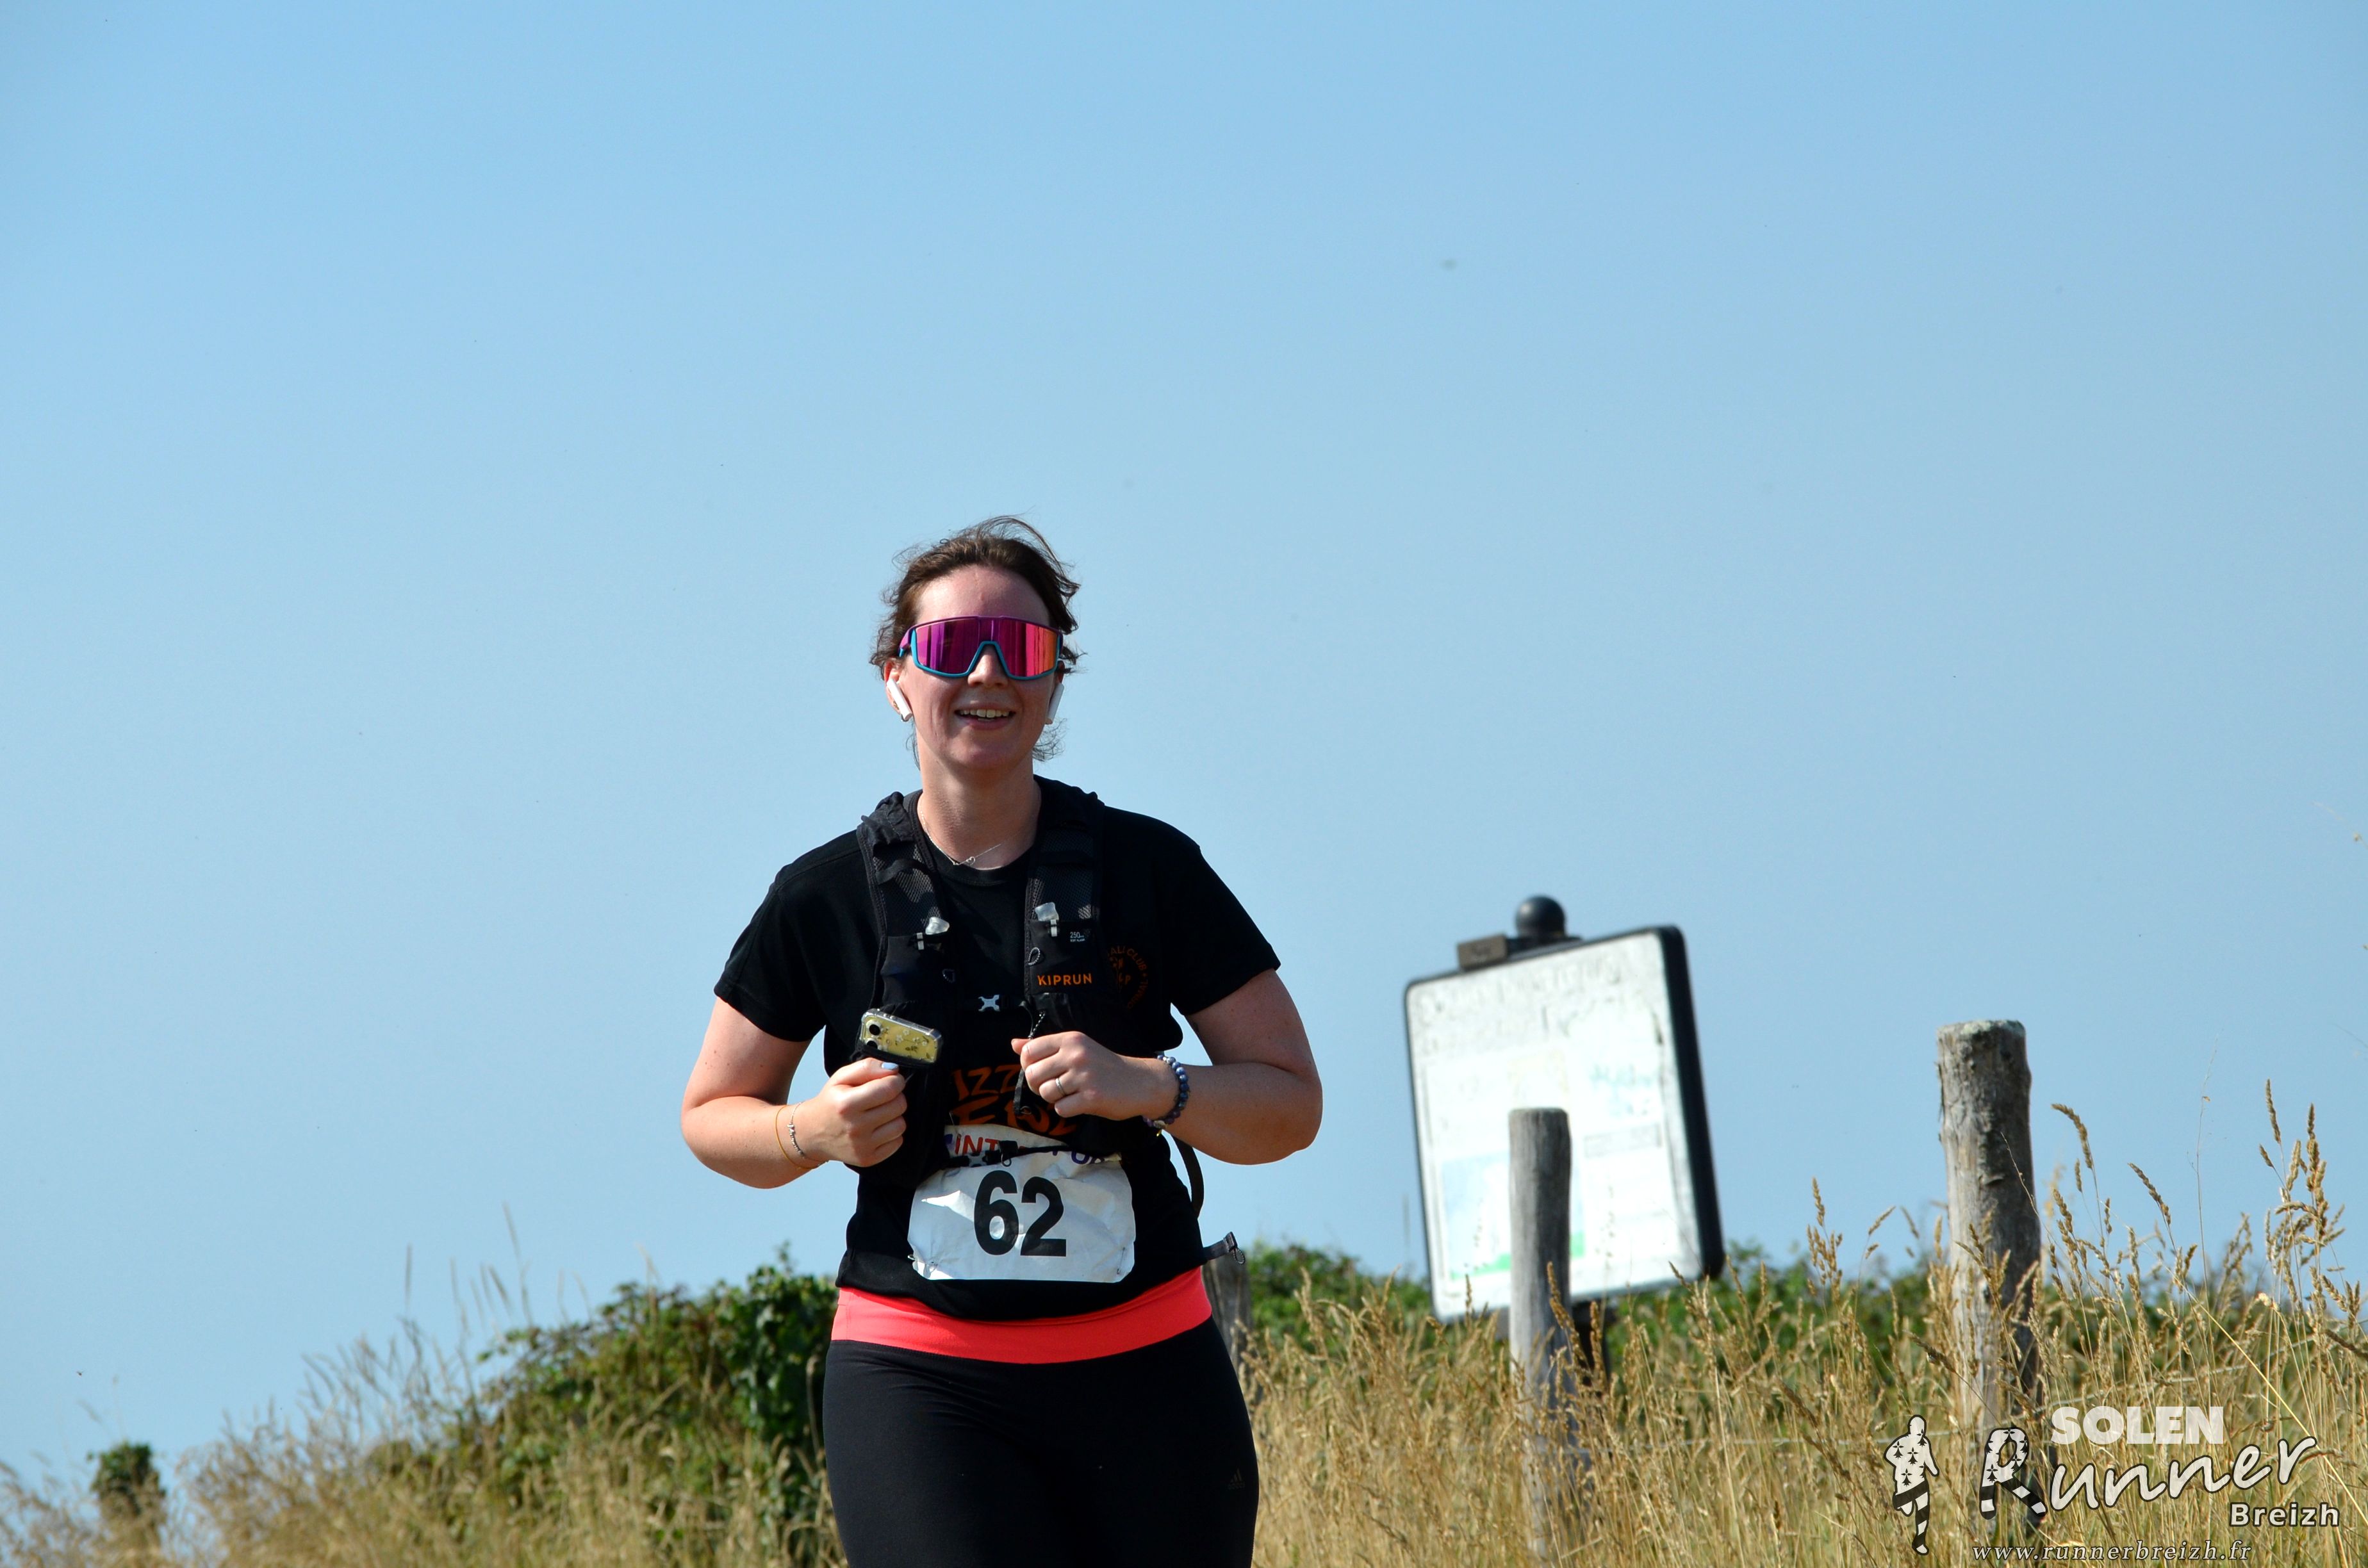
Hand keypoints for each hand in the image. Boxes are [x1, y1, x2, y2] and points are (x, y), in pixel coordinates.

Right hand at [794, 1057, 907, 1166]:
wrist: (811, 1134)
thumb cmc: (830, 1102)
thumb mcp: (841, 1077)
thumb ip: (867, 1067)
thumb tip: (894, 1070)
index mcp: (846, 1104)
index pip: (889, 1089)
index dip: (896, 1081)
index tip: (892, 1080)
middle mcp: (855, 1127)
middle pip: (898, 1106)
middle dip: (896, 1097)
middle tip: (883, 1097)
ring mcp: (862, 1146)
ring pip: (900, 1125)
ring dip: (894, 1116)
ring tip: (879, 1113)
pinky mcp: (868, 1159)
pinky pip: (897, 1141)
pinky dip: (892, 1133)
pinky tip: (877, 1128)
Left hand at [1012, 1031, 1173, 1121]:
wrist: (1140, 1082)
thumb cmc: (1104, 1066)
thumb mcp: (1077, 1048)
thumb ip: (1045, 1046)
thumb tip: (1014, 1044)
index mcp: (1070, 1039)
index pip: (1029, 1052)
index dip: (1029, 1067)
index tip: (1042, 1072)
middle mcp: (1076, 1054)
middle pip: (1033, 1075)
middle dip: (1038, 1086)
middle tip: (1055, 1087)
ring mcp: (1084, 1076)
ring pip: (1045, 1093)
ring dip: (1053, 1099)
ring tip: (1070, 1094)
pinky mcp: (1091, 1097)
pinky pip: (1060, 1109)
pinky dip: (1066, 1110)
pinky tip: (1080, 1103)